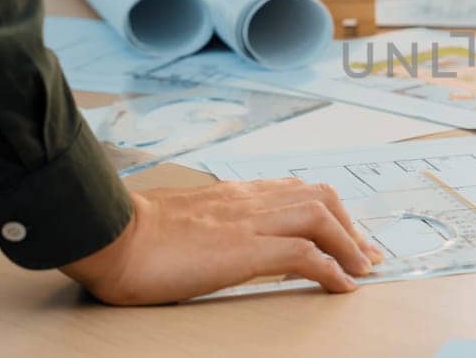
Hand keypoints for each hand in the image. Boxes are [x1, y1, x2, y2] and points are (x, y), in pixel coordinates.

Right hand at [59, 179, 383, 304]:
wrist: (108, 233)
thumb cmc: (130, 232)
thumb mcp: (180, 221)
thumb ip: (206, 223)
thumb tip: (215, 240)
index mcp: (232, 194)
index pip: (294, 191)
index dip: (327, 210)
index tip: (343, 232)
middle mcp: (247, 200)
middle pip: (319, 198)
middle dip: (349, 225)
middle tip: (366, 253)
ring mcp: (249, 222)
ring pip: (321, 218)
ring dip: (350, 244)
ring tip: (364, 269)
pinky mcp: (245, 249)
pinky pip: (305, 254)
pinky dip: (332, 268)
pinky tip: (343, 284)